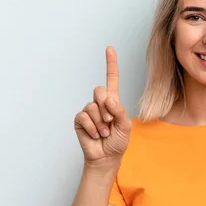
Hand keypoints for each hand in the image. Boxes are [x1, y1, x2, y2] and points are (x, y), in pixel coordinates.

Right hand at [74, 46, 131, 164]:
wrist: (107, 157)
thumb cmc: (118, 141)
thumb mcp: (125, 126)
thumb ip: (120, 111)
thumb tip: (109, 98)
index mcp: (113, 101)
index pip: (112, 79)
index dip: (111, 64)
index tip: (109, 48)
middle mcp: (100, 103)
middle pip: (99, 90)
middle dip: (106, 107)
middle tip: (110, 122)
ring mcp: (89, 111)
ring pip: (92, 106)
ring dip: (100, 122)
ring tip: (104, 132)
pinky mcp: (80, 120)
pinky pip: (84, 116)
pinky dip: (92, 127)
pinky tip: (95, 135)